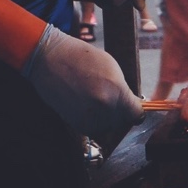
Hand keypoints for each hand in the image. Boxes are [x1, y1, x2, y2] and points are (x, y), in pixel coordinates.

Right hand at [22, 24, 140, 137]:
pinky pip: (94, 129)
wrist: (50, 60)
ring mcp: (90, 118)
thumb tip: (132, 106)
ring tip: (93, 98)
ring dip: (105, 117)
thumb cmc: (80, 58)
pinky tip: (85, 104)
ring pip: (108, 127)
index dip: (134, 110)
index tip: (131, 107)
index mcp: (117, 91)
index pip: (137, 114)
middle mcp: (105, 108)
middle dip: (119, 112)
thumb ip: (123, 90)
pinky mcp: (77, 124)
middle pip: (122, 121)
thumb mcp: (111, 67)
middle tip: (107, 97)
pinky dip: (92, 120)